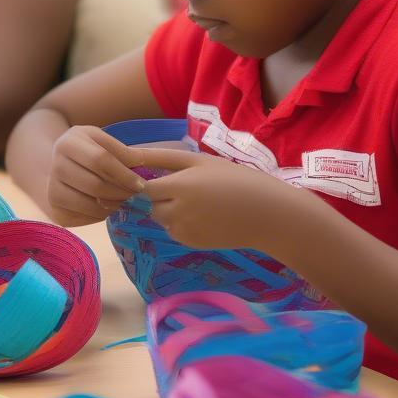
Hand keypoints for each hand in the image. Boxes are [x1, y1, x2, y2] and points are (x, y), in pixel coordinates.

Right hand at [46, 126, 146, 226]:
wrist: (61, 165)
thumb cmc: (89, 150)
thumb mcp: (104, 142)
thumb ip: (125, 151)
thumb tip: (151, 163)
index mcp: (69, 142)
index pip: (101, 160)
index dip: (124, 174)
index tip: (141, 184)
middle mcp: (55, 164)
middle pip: (95, 185)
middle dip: (121, 193)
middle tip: (136, 197)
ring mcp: (52, 188)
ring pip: (90, 204)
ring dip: (113, 206)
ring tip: (124, 201)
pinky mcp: (54, 208)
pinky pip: (84, 217)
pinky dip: (101, 215)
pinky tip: (108, 206)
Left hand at [122, 147, 302, 251]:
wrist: (265, 213)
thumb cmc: (234, 178)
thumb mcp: (200, 161)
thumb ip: (165, 159)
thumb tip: (133, 155)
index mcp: (179, 186)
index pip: (145, 188)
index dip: (151, 182)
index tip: (162, 177)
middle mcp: (177, 211)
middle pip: (152, 205)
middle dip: (161, 198)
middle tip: (186, 189)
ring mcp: (183, 230)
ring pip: (161, 220)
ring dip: (170, 212)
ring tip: (197, 203)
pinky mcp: (191, 243)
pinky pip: (174, 232)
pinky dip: (181, 225)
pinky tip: (203, 217)